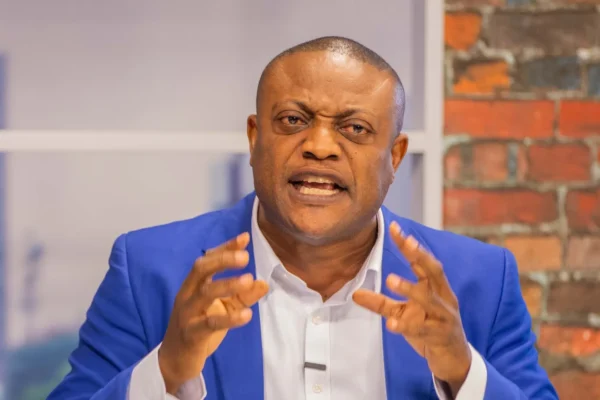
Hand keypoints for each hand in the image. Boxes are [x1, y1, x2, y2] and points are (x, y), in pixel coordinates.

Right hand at [158, 232, 268, 393]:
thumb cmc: (200, 328)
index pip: (208, 260)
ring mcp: (188, 313)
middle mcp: (188, 294)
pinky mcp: (192, 333)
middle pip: (201, 269)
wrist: (178, 359)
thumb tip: (264, 283)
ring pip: (205, 293)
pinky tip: (247, 315)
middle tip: (244, 256)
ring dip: (227, 284)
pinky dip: (229, 319)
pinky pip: (210, 323)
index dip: (225, 248)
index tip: (244, 238)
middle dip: (223, 259)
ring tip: (248, 279)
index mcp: (194, 284)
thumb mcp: (225, 309)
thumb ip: (243, 295)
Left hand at [353, 222, 470, 395]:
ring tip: (391, 279)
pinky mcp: (440, 336)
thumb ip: (381, 303)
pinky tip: (392, 325)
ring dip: (410, 289)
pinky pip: (423, 330)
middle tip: (406, 242)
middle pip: (434, 272)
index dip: (409, 245)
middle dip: (421, 256)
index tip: (394, 228)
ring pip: (429, 300)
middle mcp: (443, 298)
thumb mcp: (403, 314)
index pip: (422, 261)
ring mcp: (443, 317)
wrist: (454, 360)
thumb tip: (355, 293)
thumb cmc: (429, 329)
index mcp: (435, 288)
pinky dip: (408, 327)